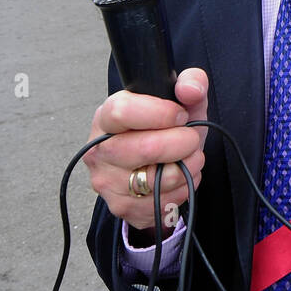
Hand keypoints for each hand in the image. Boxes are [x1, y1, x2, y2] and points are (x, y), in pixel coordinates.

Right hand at [84, 69, 208, 230]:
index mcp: (106, 117)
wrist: (158, 165)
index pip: (122, 112)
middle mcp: (99, 151)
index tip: (181, 115)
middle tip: (191, 138)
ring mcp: (108, 182)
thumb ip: (191, 84)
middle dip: (181, 143)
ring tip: (190, 157)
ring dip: (187, 168)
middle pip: (144, 148)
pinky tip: (179, 177)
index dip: (160, 113)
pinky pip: (162, 203)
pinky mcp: (122, 207)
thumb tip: (189, 88)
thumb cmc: (166, 129)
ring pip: (157, 180)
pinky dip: (182, 190)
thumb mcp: (181, 102)